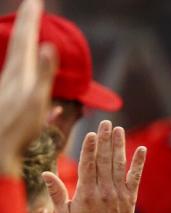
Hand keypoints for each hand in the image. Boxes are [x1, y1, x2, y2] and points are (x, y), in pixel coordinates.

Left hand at [0, 0, 56, 176]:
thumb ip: (43, 74)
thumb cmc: (18, 129)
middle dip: (26, 24)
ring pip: (16, 55)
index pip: (26, 39)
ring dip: (23, 40)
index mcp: (20, 72)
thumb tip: (48, 46)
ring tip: (28, 31)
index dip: (31, 20)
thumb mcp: (35, 100)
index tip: (35, 1)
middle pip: (19, 42)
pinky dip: (24, 60)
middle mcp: (11, 75)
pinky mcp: (8, 97)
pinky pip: (18, 69)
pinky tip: (25, 67)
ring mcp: (8, 86)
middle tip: (31, 6)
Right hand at [44, 120, 145, 212]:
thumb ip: (56, 192)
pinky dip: (139, 163)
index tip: (92, 133)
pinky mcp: (131, 197)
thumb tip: (45, 173)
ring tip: (118, 129)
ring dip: (119, 146)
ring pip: (119, 165)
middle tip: (106, 122)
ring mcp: (119, 193)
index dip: (90, 149)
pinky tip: (142, 149)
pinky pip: (136, 177)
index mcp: (87, 194)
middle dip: (105, 140)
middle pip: (105, 161)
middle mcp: (105, 191)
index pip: (89, 166)